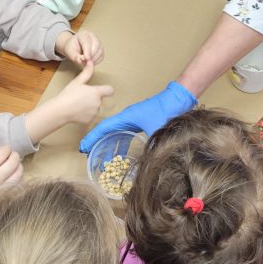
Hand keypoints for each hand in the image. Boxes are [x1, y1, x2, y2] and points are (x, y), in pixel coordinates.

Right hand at [0, 146, 22, 207]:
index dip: (7, 149)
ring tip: (13, 167)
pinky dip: (19, 179)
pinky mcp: (8, 199)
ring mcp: (2, 191)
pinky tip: (12, 178)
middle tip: (12, 156)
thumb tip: (2, 148)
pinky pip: (19, 184)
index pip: (2, 153)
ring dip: (18, 167)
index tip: (6, 150)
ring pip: (19, 173)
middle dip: (15, 156)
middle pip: (14, 162)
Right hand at [54, 60, 114, 124]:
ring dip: (90, 106)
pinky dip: (86, 114)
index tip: (103, 90)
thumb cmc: (68, 95)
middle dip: (93, 98)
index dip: (106, 89)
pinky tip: (77, 111)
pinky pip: (91, 116)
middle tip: (81, 97)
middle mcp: (98, 103)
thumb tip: (91, 62)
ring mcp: (94, 112)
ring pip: (95, 108)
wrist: (61, 110)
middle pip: (99, 99)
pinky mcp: (90, 120)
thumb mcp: (77, 82)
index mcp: (96, 92)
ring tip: (78, 104)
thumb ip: (87, 72)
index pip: (110, 90)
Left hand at [57, 29, 104, 66]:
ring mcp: (98, 42)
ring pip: (100, 51)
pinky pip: (101, 56)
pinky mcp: (101, 49)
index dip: (88, 51)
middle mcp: (93, 36)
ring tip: (85, 63)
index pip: (87, 41)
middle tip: (85, 62)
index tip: (87, 59)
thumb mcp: (69, 51)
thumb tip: (81, 61)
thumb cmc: (72, 48)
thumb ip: (74, 56)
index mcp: (83, 34)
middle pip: (96, 45)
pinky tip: (89, 62)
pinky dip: (96, 61)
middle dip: (92, 55)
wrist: (74, 47)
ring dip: (94, 59)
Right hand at [79, 80, 197, 152]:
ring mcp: (134, 120)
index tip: (83, 147)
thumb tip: (145, 165)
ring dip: (108, 144)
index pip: (104, 127)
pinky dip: (120, 143)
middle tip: (89, 156)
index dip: (92, 138)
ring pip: (116, 133)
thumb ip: (150, 147)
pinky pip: (125, 134)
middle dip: (97, 143)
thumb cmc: (168, 109)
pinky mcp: (140, 122)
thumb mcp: (157, 130)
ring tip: (102, 159)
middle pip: (107, 130)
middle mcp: (127, 118)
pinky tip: (120, 154)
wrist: (179, 98)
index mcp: (127, 117)